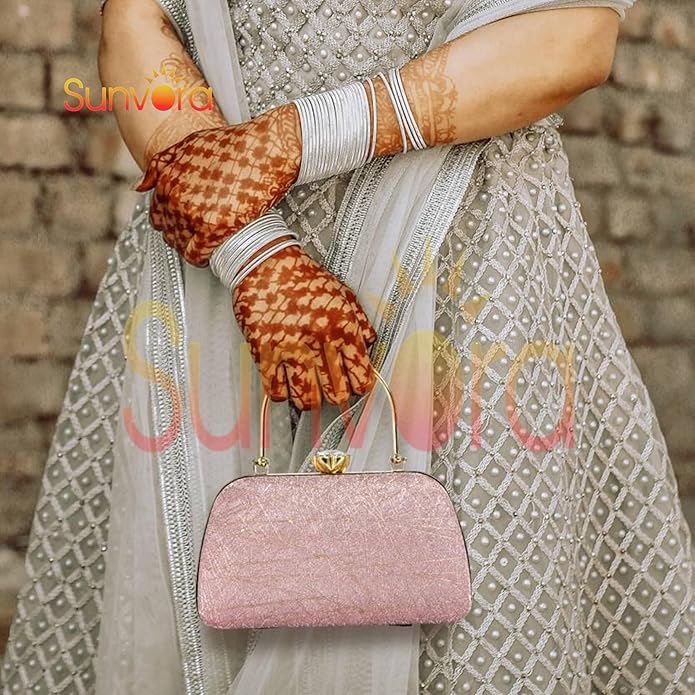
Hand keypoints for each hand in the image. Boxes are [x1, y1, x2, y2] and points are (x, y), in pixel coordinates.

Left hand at [135, 103, 301, 266]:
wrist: (269, 150)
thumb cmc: (237, 145)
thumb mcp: (190, 145)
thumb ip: (161, 166)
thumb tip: (138, 187)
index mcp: (166, 178)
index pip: (157, 213)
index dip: (173, 221)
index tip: (187, 224)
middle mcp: (174, 196)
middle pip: (168, 231)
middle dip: (183, 234)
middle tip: (200, 235)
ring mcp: (192, 213)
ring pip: (181, 245)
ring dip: (193, 246)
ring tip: (209, 243)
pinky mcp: (213, 227)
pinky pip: (197, 254)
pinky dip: (203, 257)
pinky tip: (214, 251)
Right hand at [231, 243, 377, 409]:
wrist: (266, 263)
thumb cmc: (303, 277)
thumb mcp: (344, 295)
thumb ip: (360, 323)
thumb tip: (369, 347)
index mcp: (343, 327)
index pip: (360, 376)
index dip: (359, 387)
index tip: (354, 387)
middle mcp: (319, 341)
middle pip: (336, 393)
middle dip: (335, 395)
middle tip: (330, 390)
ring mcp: (291, 348)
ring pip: (306, 398)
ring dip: (309, 400)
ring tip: (308, 392)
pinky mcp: (264, 352)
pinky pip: (276, 390)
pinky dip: (282, 394)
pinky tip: (284, 385)